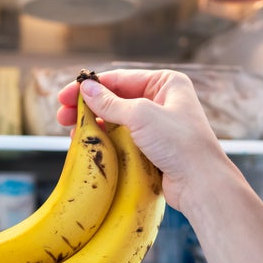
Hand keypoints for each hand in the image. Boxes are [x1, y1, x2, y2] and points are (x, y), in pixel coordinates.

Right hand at [57, 69, 228, 210]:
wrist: (201, 183)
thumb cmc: (180, 144)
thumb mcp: (141, 116)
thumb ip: (110, 103)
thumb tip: (86, 89)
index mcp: (167, 83)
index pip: (120, 79)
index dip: (90, 87)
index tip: (65, 96)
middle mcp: (163, 101)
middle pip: (116, 100)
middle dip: (88, 107)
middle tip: (62, 116)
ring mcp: (159, 126)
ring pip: (118, 121)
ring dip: (95, 125)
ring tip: (73, 133)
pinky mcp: (154, 148)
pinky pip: (124, 139)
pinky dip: (106, 141)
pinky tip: (90, 144)